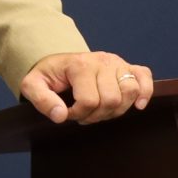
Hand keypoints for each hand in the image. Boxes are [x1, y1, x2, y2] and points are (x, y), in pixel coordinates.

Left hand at [19, 51, 154, 124]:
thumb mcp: (32, 85)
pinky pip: (145, 78)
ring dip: (116, 109)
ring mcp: (118, 63)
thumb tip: (60, 116)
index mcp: (80, 65)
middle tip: (83, 113)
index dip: (78, 114)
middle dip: (96, 115)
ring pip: (130, 92)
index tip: (67, 112)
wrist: (58, 61)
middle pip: (111, 100)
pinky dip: (145, 92)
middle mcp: (103, 61)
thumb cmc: (48, 75)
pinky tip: (137, 105)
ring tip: (100, 110)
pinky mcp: (128, 66)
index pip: (88, 101)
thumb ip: (41, 100)